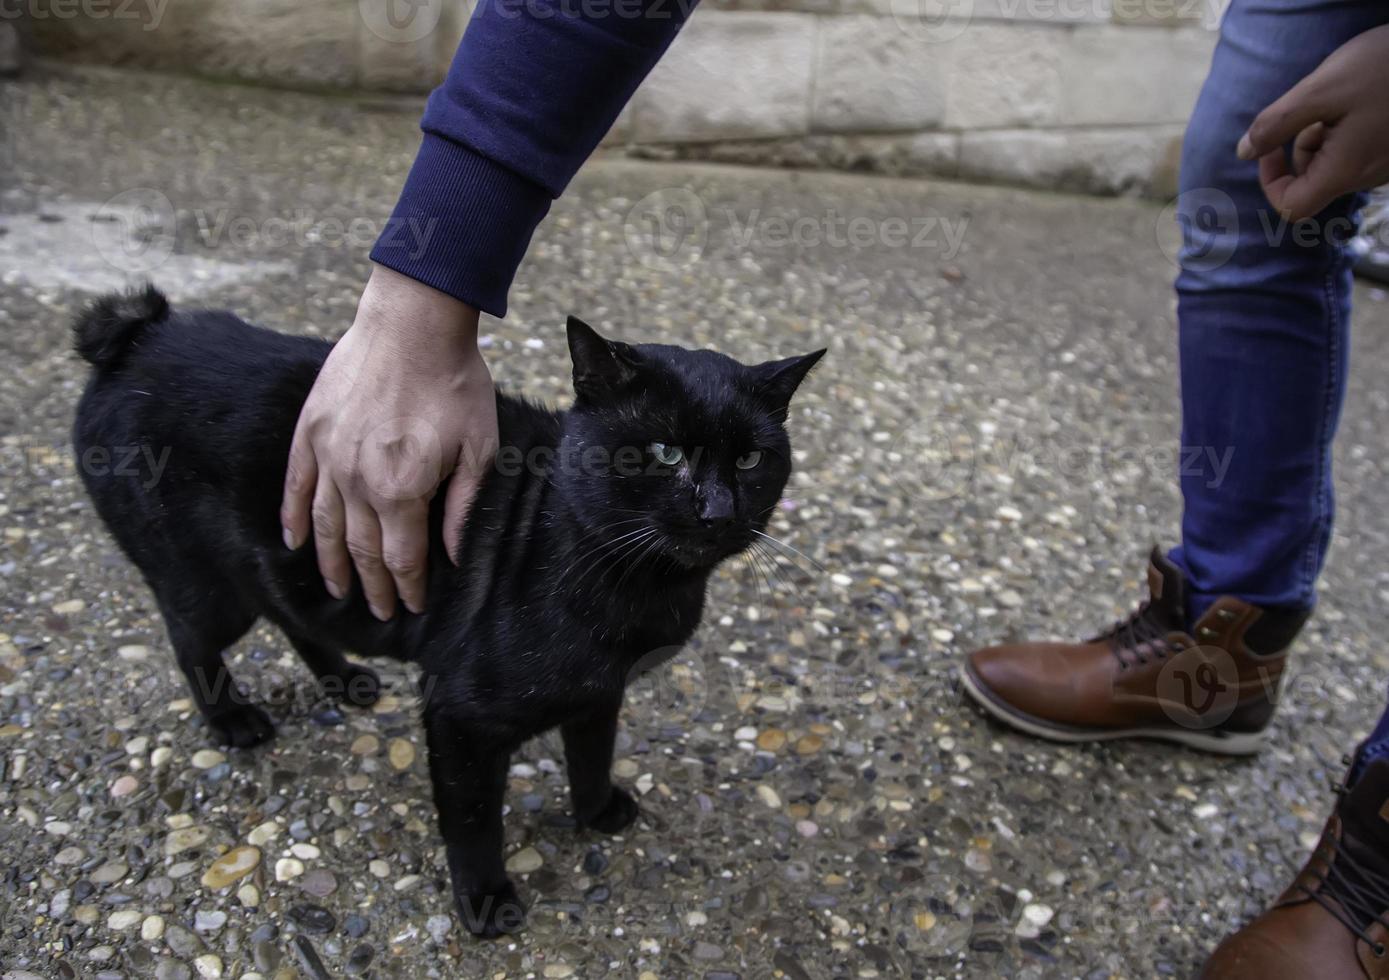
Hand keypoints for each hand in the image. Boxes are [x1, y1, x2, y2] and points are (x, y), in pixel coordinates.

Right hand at [281, 264, 497, 619]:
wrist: (414, 321)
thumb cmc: (454, 382)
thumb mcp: (478, 448)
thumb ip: (462, 506)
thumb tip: (452, 554)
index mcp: (402, 489)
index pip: (402, 558)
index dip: (408, 588)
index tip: (412, 607)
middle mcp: (357, 480)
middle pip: (361, 550)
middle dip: (372, 587)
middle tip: (380, 611)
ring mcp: (328, 456)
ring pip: (324, 527)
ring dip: (331, 564)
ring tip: (339, 590)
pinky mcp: (310, 430)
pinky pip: (295, 485)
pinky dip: (292, 518)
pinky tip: (294, 542)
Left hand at [1237, 24, 1388, 220]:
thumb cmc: (1384, 67)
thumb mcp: (1320, 90)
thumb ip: (1275, 124)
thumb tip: (1244, 151)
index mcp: (1344, 171)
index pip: (1291, 207)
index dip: (1270, 182)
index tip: (1269, 148)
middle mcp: (1366, 176)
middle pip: (1311, 184)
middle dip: (1297, 150)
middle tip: (1311, 112)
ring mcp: (1383, 165)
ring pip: (1333, 166)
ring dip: (1320, 138)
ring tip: (1338, 102)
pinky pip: (1357, 152)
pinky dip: (1344, 132)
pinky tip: (1357, 101)